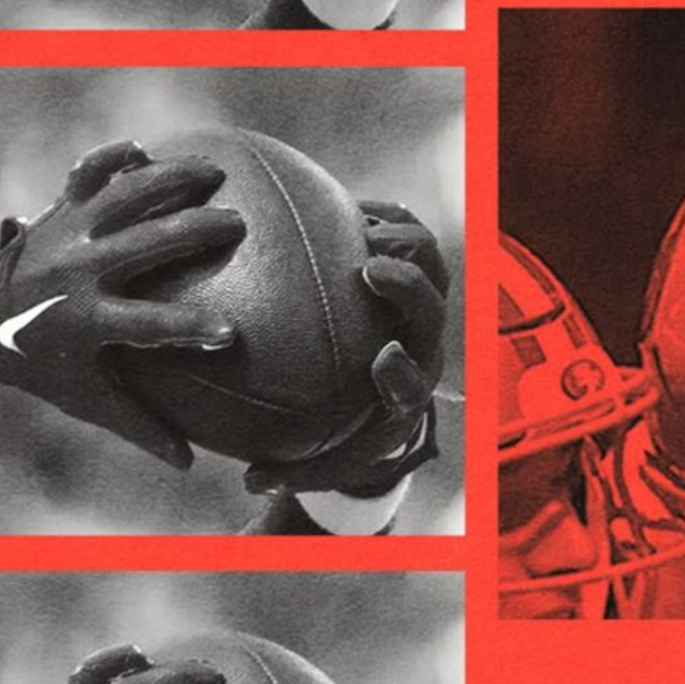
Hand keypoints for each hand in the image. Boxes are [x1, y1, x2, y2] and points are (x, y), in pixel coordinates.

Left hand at [0, 141, 244, 467]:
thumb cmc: (41, 363)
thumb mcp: (84, 397)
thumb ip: (139, 424)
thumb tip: (191, 463)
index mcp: (88, 320)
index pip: (148, 327)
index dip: (189, 330)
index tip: (230, 333)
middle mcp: (78, 272)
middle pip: (145, 245)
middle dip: (194, 231)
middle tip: (237, 226)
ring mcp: (68, 234)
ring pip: (123, 196)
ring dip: (171, 179)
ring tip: (214, 171)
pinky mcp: (61, 211)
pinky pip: (85, 175)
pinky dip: (109, 158)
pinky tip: (143, 150)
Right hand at [238, 202, 446, 499]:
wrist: (386, 388)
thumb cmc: (350, 430)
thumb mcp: (324, 459)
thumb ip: (292, 469)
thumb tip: (252, 479)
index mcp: (404, 389)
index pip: (412, 384)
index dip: (403, 371)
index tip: (381, 359)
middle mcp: (422, 342)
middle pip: (432, 309)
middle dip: (409, 288)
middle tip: (371, 268)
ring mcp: (422, 301)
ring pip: (432, 262)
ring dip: (403, 241)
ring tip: (359, 225)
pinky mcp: (414, 266)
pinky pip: (408, 228)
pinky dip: (384, 214)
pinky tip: (345, 204)